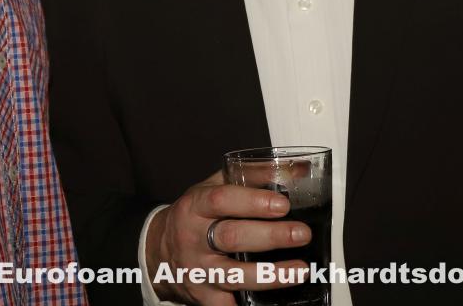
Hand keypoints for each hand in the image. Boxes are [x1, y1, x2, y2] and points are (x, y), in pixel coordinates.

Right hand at [145, 171, 310, 304]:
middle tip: (301, 234)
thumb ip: (251, 177)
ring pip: (235, 275)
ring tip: (300, 270)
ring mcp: (199, 271)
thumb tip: (296, 170)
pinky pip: (229, 305)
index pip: (222, 200)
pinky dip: (250, 304)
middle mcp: (194, 238)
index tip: (282, 204)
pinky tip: (278, 301)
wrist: (161, 251)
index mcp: (195, 206)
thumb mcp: (213, 187)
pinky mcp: (204, 297)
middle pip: (232, 237)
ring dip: (271, 275)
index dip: (253, 202)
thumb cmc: (195, 215)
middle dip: (271, 236)